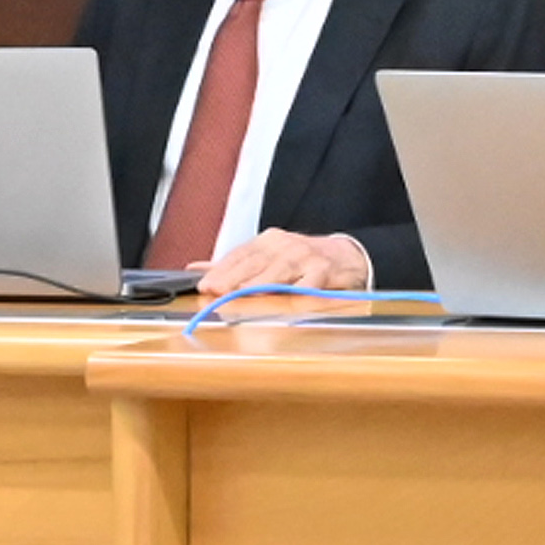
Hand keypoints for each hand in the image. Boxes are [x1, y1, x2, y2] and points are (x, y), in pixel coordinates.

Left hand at [199, 230, 371, 299]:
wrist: (348, 257)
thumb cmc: (303, 261)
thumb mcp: (268, 256)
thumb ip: (232, 265)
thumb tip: (195, 268)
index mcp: (268, 242)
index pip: (240, 254)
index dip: (221, 270)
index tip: (205, 285)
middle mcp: (285, 246)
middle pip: (256, 262)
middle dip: (235, 276)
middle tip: (217, 290)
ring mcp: (306, 257)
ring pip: (280, 270)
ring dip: (262, 282)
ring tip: (244, 293)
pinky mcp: (325, 271)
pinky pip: (310, 285)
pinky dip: (297, 293)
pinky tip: (285, 303)